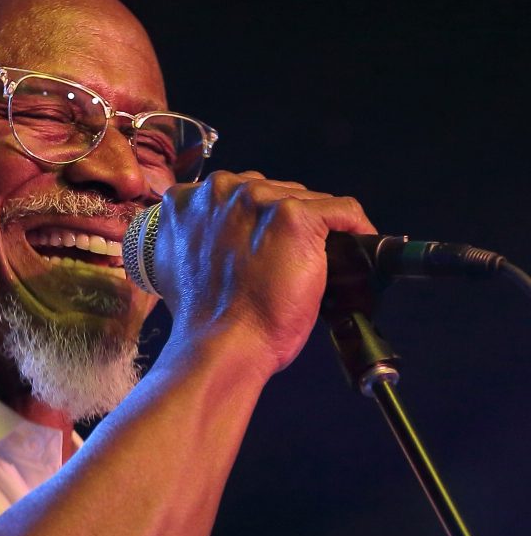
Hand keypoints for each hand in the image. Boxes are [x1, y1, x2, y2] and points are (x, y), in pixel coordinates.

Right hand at [151, 170, 376, 372]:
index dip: (253, 220)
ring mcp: (259, 201)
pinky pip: (342, 209)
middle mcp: (220, 191)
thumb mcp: (178, 266)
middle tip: (285, 258)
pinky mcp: (295, 217)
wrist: (222, 344)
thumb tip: (212, 240)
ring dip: (314, 227)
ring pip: (305, 199)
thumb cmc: (202, 318)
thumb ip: (193, 240)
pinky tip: (356, 246)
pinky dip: (355, 227)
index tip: (261, 242)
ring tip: (312, 261)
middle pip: (271, 191)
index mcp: (187, 202)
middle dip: (281, 221)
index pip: (236, 193)